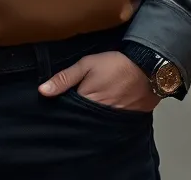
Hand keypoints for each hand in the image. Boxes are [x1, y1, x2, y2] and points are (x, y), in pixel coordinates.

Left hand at [38, 51, 158, 113]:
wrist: (148, 69)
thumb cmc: (115, 64)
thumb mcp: (87, 64)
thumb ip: (65, 78)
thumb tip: (42, 90)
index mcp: (86, 102)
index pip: (67, 112)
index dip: (61, 108)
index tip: (55, 106)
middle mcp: (98, 117)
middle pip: (80, 121)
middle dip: (75, 116)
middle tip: (71, 109)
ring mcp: (112, 122)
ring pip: (94, 124)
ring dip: (89, 119)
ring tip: (85, 112)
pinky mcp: (124, 122)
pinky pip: (109, 126)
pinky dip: (104, 121)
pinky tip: (101, 115)